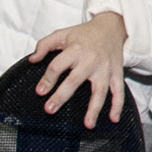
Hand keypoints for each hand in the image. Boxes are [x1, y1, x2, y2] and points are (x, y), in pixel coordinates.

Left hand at [30, 9, 129, 126]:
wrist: (112, 27)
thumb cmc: (85, 33)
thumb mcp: (62, 34)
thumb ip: (44, 45)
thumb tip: (32, 60)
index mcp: (76, 49)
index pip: (58, 65)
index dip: (48, 78)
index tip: (40, 91)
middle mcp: (91, 60)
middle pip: (75, 80)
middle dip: (62, 96)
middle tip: (50, 109)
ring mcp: (105, 68)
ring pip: (100, 90)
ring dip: (94, 108)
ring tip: (88, 124)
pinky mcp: (117, 73)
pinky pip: (119, 91)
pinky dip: (118, 105)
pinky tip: (113, 119)